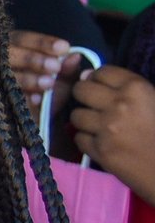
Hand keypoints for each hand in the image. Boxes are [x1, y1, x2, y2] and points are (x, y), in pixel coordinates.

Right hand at [9, 30, 81, 111]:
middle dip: (32, 59)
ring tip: (48, 84)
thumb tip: (74, 56)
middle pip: (9, 54)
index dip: (42, 42)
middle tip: (55, 66)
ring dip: (27, 78)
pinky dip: (21, 98)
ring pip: (4, 74)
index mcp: (14, 48)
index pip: (23, 39)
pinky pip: (2, 96)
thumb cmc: (48, 93)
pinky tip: (36, 100)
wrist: (35, 121)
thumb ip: (68, 69)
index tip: (63, 48)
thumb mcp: (62, 79)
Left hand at [71, 67, 154, 202]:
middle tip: (95, 106)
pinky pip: (78, 138)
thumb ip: (124, 87)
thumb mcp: (153, 100)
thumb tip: (85, 74)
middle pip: (80, 90)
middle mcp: (118, 105)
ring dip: (85, 120)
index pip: (101, 72)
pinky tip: (102, 143)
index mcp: (137, 88)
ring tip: (100, 127)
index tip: (102, 88)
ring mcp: (107, 128)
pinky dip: (87, 140)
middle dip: (85, 96)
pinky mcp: (100, 150)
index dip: (98, 79)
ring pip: (76, 115)